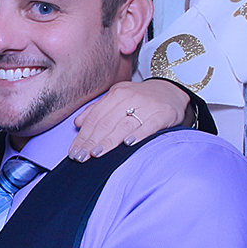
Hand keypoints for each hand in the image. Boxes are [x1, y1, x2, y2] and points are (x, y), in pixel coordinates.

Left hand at [70, 78, 193, 160]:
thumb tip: (78, 123)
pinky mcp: (163, 114)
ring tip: (96, 153)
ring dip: (109, 141)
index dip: (83, 135)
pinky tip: (128, 144)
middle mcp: (130, 98)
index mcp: (116, 95)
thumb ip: (97, 110)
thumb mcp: (118, 98)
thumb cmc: (141, 99)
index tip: (74, 151)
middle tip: (81, 157)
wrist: (172, 91)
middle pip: (106, 122)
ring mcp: (147, 106)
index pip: (95, 118)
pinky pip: (149, 125)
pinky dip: (138, 134)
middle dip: (91, 141)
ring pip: (124, 125)